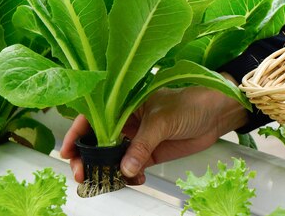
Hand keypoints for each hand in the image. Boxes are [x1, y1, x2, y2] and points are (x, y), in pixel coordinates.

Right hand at [60, 77, 248, 184]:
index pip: (93, 116)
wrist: (216, 114)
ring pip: (112, 156)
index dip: (77, 133)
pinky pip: (131, 167)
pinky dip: (128, 176)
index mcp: (124, 102)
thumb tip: (124, 168)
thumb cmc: (190, 102)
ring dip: (106, 170)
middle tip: (82, 173)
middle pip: (97, 140)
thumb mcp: (162, 119)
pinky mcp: (149, 152)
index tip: (68, 151)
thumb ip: (142, 144)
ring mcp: (137, 137)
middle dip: (86, 157)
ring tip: (105, 181)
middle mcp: (126, 120)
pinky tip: (133, 179)